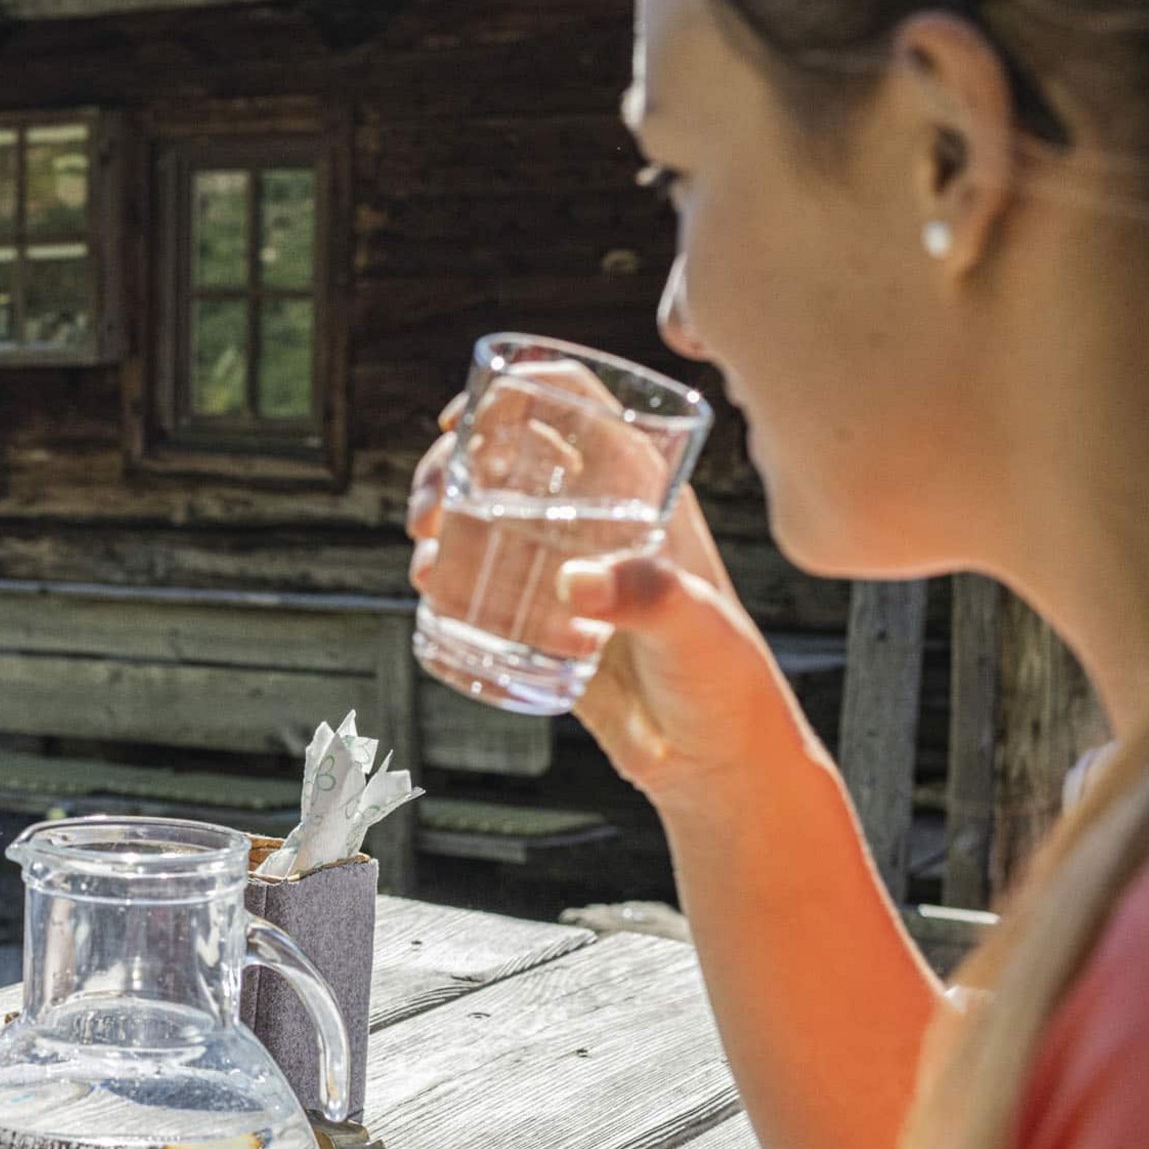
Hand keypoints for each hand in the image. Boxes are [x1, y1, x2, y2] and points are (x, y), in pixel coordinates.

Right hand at [409, 398, 813, 811]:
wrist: (711, 758)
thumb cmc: (724, 681)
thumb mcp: (695, 628)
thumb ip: (648, 597)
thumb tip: (576, 583)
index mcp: (646, 489)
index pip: (577, 404)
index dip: (515, 390)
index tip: (461, 422)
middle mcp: (600, 514)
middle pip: (511, 451)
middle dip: (453, 465)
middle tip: (428, 510)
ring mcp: (567, 562)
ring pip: (486, 508)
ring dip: (439, 514)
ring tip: (424, 556)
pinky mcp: (542, 614)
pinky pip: (481, 573)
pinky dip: (445, 568)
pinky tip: (431, 588)